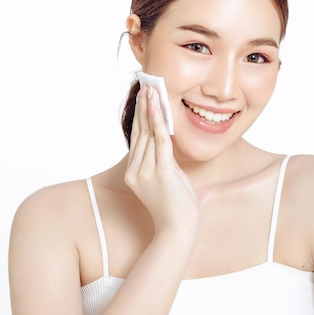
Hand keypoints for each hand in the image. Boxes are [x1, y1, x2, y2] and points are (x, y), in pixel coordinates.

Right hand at [125, 85, 198, 234]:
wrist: (179, 229)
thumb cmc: (176, 205)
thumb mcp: (166, 177)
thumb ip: (162, 159)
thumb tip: (164, 138)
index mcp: (134, 172)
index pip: (137, 138)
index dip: (140, 115)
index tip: (142, 96)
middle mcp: (136, 171)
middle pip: (141, 132)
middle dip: (143, 106)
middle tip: (145, 85)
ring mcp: (146, 173)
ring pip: (150, 134)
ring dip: (151, 109)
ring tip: (152, 90)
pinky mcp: (161, 173)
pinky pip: (160, 142)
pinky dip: (159, 122)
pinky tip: (157, 107)